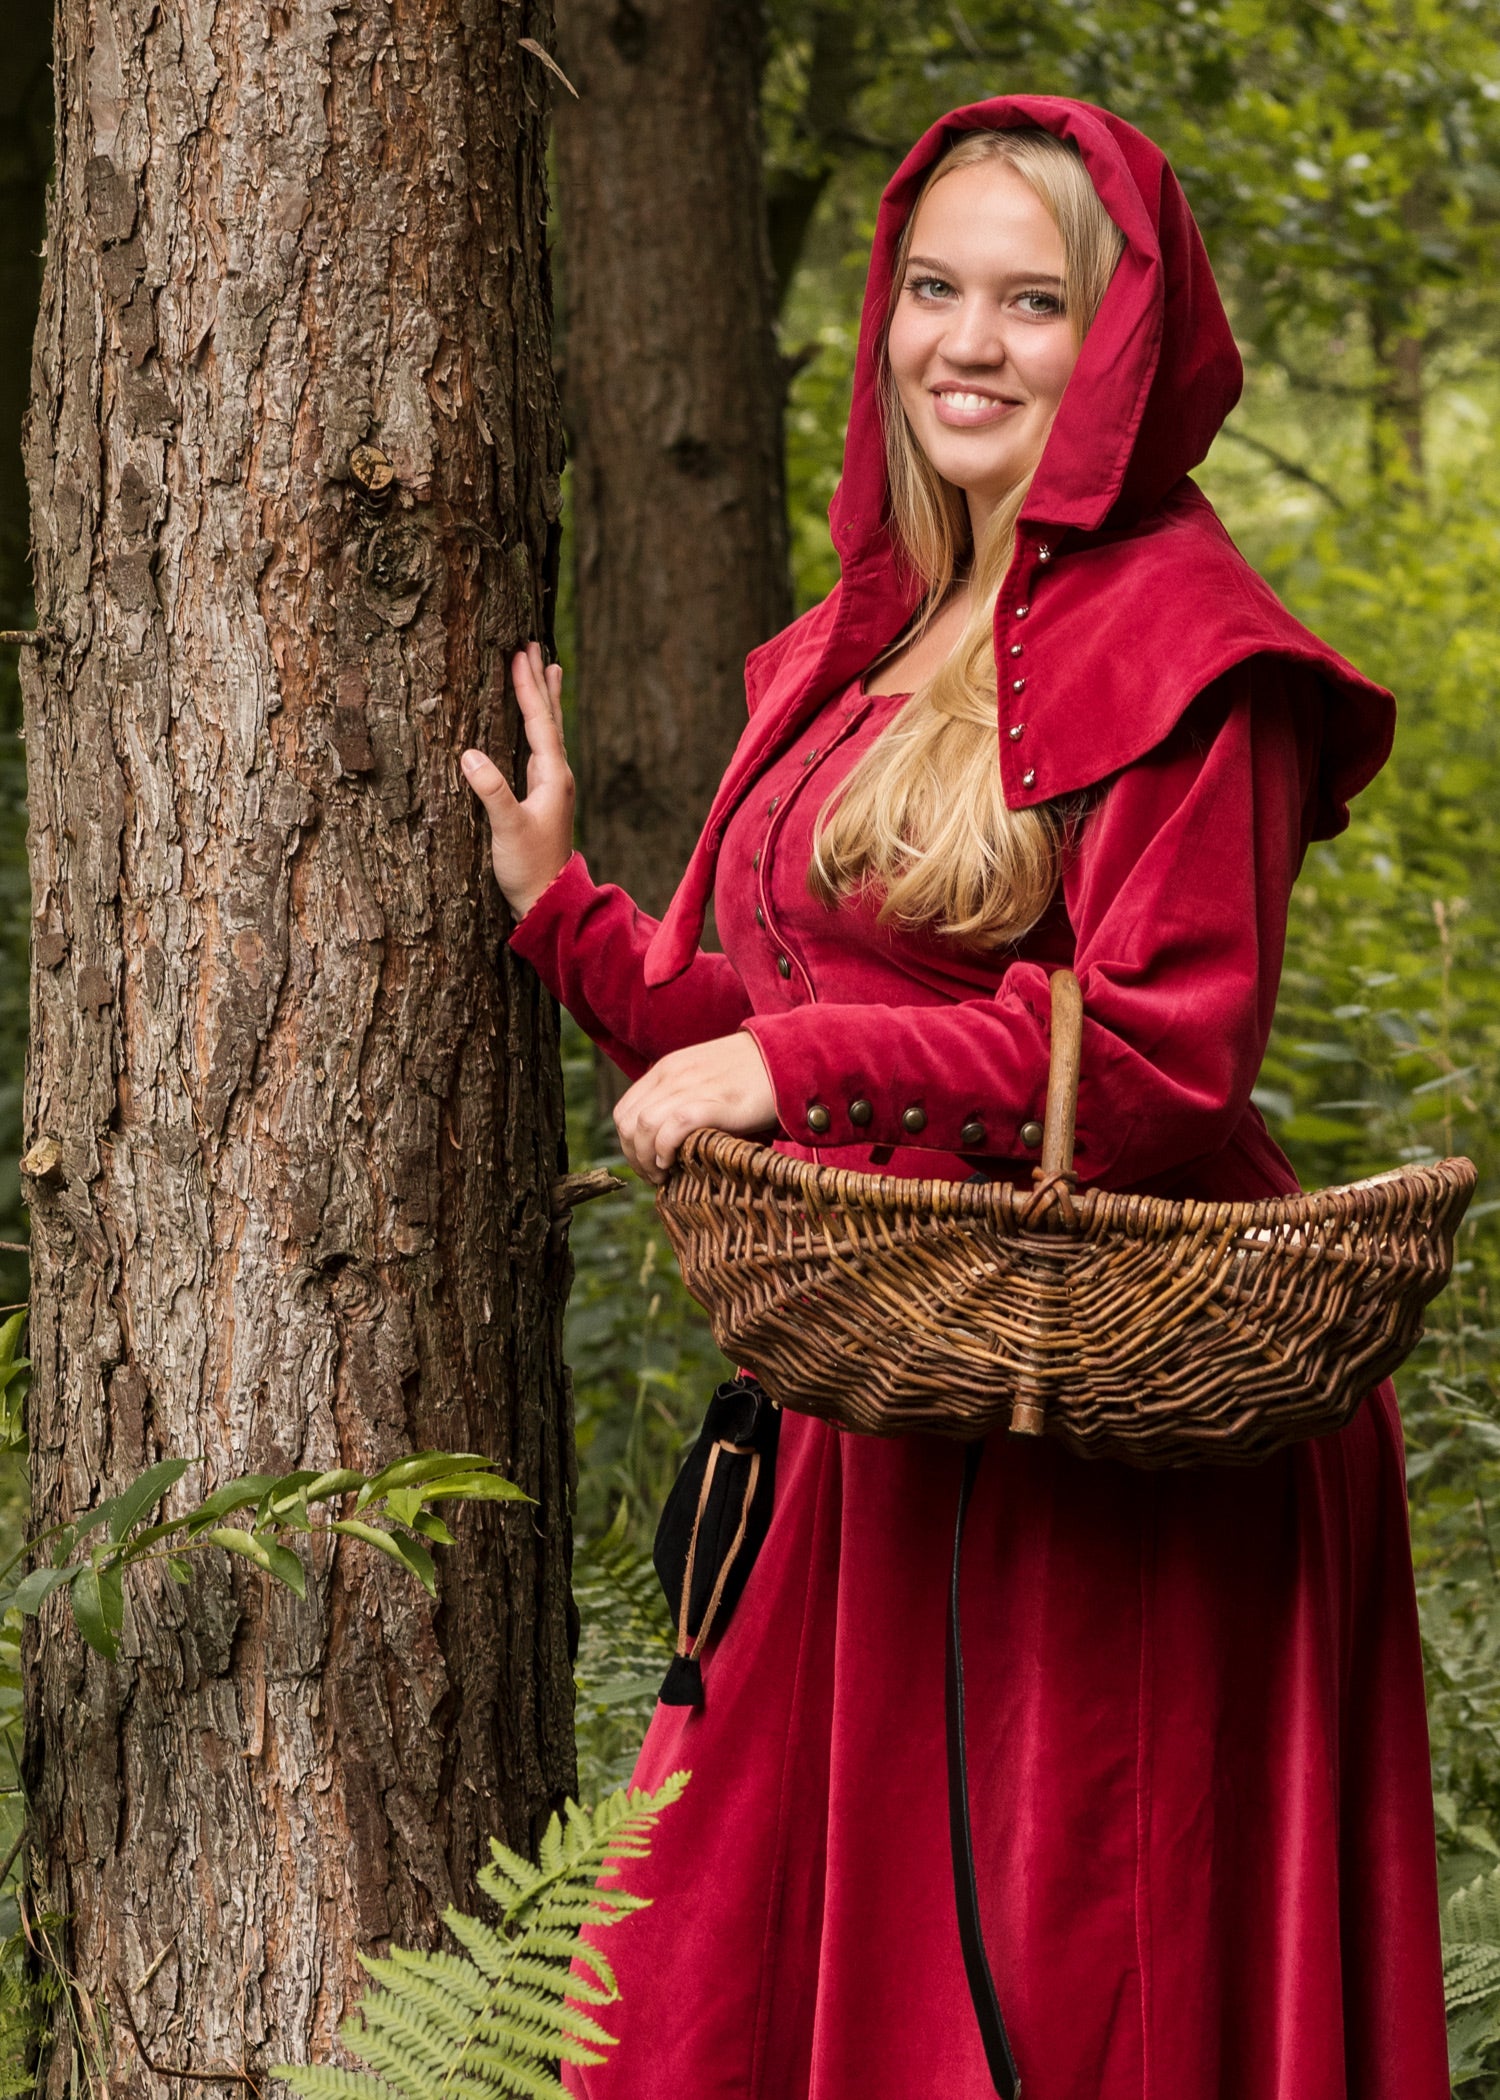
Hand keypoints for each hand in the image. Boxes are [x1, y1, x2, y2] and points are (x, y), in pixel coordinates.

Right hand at [461, 643, 574, 917]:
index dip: (528, 687)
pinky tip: (535, 727)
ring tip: (548, 670)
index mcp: (553, 776)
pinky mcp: (542, 798)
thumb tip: (469, 755)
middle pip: (549, 718)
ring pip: (547, 731)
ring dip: (544, 700)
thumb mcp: (507, 829)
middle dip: (540, 682)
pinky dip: (537, 726)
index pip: (539, 721)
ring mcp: (552, 786)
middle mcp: (557, 776)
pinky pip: (540, 748)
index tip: (522, 653)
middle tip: (536, 646)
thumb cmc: (528, 868)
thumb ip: (491, 792)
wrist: (548, 902)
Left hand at [614, 1034, 776, 1185]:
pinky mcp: (713, 1104)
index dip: (628, 1144)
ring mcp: (691, 1088)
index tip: (647, 1162)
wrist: (789, 1059)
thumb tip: (666, 1136)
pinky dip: (663, 1150)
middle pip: (627, 1123)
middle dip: (634, 1156)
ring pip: (642, 1127)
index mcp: (667, 1069)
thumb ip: (682, 1097)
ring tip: (663, 1174)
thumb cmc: (752, 1076)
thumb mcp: (705, 1077)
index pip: (624, 1111)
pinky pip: (670, 1129)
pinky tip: (673, 1164)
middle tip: (654, 1175)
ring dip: (646, 1159)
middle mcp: (672, 1076)